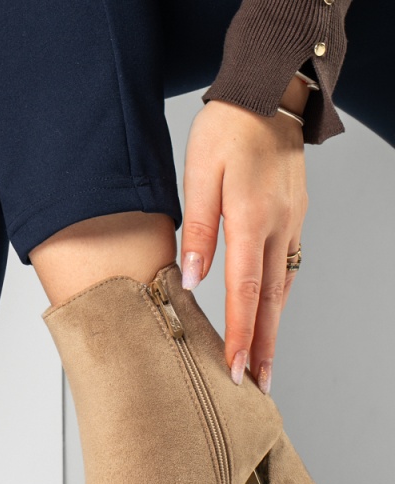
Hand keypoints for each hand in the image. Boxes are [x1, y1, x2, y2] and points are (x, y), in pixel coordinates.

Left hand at [180, 96, 307, 393]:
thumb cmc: (225, 132)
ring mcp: (291, 224)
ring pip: (282, 289)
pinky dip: (278, 301)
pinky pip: (286, 270)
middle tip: (259, 387)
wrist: (266, 94)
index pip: (244, 293)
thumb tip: (194, 280)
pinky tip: (270, 317)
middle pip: (271, 301)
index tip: (235, 370)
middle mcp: (278, 228)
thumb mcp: (199, 176)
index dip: (240, 335)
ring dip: (273, 330)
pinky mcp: (292, 219)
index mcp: (252, 221)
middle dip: (264, 348)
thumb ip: (197, 231)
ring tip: (264, 365)